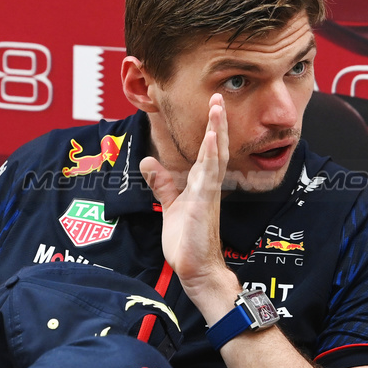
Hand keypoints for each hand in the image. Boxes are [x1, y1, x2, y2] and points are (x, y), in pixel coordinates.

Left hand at [141, 94, 238, 319]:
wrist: (197, 269)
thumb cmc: (188, 242)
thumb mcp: (171, 206)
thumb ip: (163, 184)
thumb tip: (149, 162)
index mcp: (201, 185)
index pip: (206, 152)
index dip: (209, 130)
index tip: (211, 108)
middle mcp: (208, 186)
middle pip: (216, 148)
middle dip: (217, 123)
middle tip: (218, 98)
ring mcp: (208, 193)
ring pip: (215, 156)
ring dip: (216, 131)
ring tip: (217, 108)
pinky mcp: (204, 203)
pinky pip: (209, 175)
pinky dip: (211, 156)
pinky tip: (212, 140)